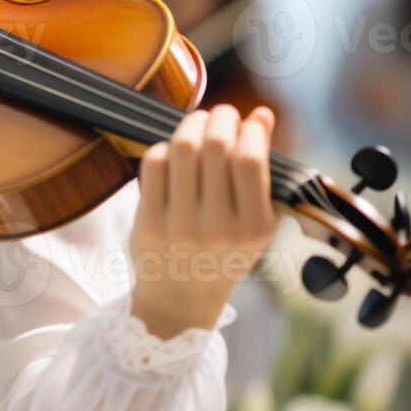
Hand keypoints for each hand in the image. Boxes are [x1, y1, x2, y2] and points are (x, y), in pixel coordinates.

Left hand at [129, 104, 276, 337]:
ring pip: (182, 149)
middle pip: (215, 147)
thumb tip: (263, 115)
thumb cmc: (224, 251)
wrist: (181, 297)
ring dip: (192, 123)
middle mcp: (216, 227)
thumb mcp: (255, 222)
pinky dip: (165, 147)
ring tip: (200, 121)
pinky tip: (173, 150)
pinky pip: (154, 164)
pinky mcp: (148, 221)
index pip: (250, 160)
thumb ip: (262, 172)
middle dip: (221, 118)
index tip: (251, 118)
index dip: (250, 129)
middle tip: (223, 113)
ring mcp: (179, 224)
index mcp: (253, 227)